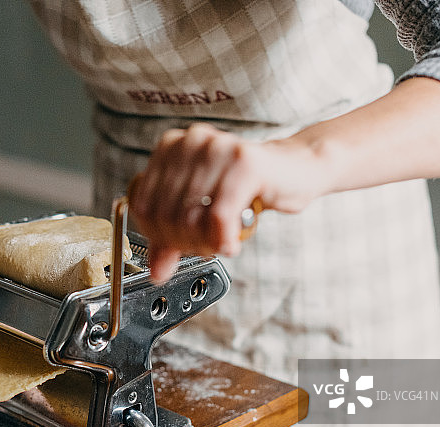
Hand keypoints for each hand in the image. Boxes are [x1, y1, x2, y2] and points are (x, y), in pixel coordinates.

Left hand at [129, 123, 329, 282]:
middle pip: (166, 213)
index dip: (159, 237)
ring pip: (190, 216)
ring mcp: (217, 148)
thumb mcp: (202, 209)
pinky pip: (220, 214)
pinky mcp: (244, 163)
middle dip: (184, 243)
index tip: (177, 249)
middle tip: (203, 251)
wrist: (295, 169)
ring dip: (204, 243)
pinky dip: (222, 237)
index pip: (145, 205)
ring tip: (218, 245)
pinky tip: (230, 245)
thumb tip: (157, 272)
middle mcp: (191, 142)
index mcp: (171, 148)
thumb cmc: (246, 186)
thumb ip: (174, 237)